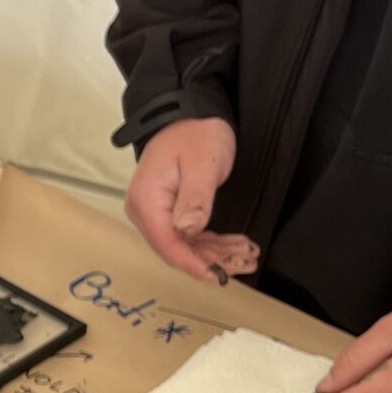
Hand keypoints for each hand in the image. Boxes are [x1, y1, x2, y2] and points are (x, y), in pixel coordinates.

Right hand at [127, 117, 259, 282]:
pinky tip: (234, 246)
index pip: (167, 243)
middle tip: (244, 263)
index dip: (193, 263)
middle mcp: (145, 210)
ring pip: (184, 246)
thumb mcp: (202, 164)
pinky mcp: (167, 212)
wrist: (189, 117)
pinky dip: (211, 244)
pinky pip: (188, 236)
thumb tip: (187, 230)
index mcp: (147, 201)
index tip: (217, 275)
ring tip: (246, 255)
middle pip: (175, 249)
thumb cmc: (194, 135)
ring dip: (215, 254)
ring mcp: (155, 213)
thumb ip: (195, 199)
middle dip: (210, 261)